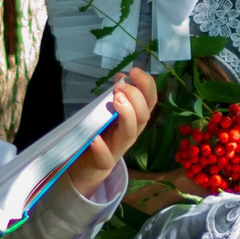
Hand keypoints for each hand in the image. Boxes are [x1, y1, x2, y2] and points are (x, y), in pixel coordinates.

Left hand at [68, 68, 155, 198]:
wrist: (89, 167)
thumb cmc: (103, 134)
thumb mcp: (112, 113)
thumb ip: (117, 95)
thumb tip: (122, 76)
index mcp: (136, 119)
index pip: (150, 101)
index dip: (146, 85)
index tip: (135, 71)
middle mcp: (131, 133)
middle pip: (144, 116)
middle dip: (135, 97)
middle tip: (120, 86)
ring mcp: (118, 148)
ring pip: (130, 133)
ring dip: (126, 114)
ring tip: (116, 99)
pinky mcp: (103, 163)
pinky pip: (106, 158)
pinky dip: (102, 148)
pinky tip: (96, 139)